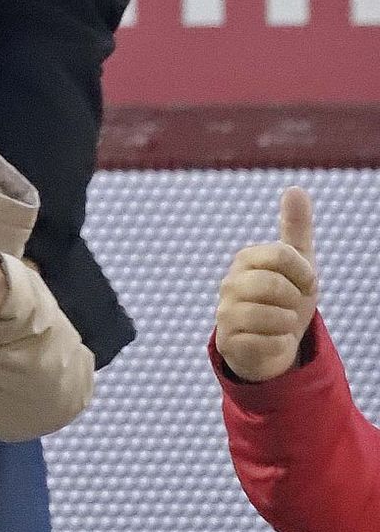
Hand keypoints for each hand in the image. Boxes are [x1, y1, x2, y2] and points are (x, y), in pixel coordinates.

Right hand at [215, 186, 317, 382]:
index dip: (304, 272)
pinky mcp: (227, 343)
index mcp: (246, 259)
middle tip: (291, 305)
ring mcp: (225, 313)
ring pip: (271, 316)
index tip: (306, 282)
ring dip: (288, 323)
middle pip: (275, 285)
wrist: (272, 344)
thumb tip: (295, 188)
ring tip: (282, 323)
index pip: (281, 254)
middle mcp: (229, 283)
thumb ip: (296, 226)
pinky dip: (279, 343)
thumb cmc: (285, 299)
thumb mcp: (298, 262)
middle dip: (295, 299)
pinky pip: (267, 342)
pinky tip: (272, 341)